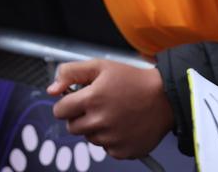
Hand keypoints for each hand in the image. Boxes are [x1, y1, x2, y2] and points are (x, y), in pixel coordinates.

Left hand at [48, 60, 172, 158]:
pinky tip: (122, 126)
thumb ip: (70, 73)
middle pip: (72, 127)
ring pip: (89, 138)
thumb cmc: (132, 80)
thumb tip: (51, 90)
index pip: (59, 111)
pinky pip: (107, 149)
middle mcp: (99, 122)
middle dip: (78, 117)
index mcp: (90, 100)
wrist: (166, 98)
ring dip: (95, 129)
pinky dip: (111, 140)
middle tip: (96, 107)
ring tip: (112, 114)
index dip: (65, 104)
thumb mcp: (99, 66)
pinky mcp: (124, 151)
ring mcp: (112, 139)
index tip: (75, 101)